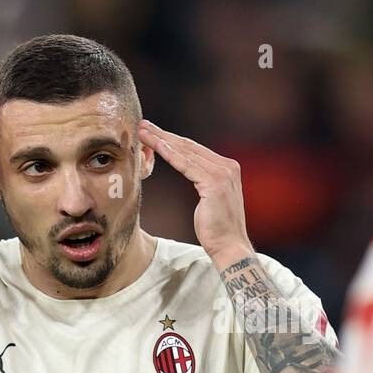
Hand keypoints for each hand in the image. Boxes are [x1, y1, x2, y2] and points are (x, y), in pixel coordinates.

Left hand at [138, 120, 252, 267]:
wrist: (229, 246)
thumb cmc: (217, 228)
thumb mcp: (209, 198)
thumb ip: (203, 180)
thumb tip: (190, 171)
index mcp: (227, 168)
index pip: (195, 150)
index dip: (173, 140)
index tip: (154, 132)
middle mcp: (227, 167)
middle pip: (189, 147)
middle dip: (164, 135)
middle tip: (143, 125)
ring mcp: (223, 174)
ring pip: (185, 152)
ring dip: (162, 140)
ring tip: (143, 132)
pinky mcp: (214, 183)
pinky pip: (186, 165)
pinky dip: (169, 154)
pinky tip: (155, 145)